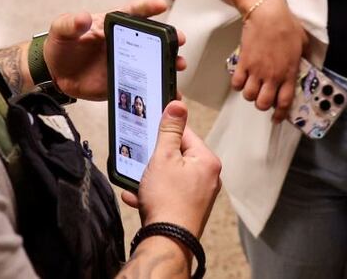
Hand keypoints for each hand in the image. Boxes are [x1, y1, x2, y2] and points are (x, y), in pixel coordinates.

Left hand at [43, 0, 185, 100]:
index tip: (162, 4)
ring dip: (167, 62)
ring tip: (179, 65)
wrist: (55, 72)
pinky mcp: (122, 82)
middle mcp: (123, 42)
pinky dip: (156, 88)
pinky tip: (168, 93)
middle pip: (150, 38)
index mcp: (111, 25)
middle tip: (179, 40)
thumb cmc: (61, 45)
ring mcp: (125, 62)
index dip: (147, 7)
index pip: (132, 13)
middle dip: (167, 38)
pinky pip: (142, 84)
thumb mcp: (61, 30)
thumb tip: (84, 17)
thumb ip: (71, 23)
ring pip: (151, 61)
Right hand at [120, 101, 221, 235]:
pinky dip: (154, 192)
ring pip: (171, 175)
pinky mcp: (189, 209)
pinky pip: (170, 193)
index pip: (185, 133)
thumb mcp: (163, 157)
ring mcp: (200, 195)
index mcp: (207, 161)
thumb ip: (169, 130)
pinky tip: (138, 196)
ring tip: (139, 180)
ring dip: (152, 176)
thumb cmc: (167, 200)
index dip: (165, 130)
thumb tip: (178, 105)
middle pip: (178, 155)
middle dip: (156, 157)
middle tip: (143, 159)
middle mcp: (209, 178)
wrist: (167, 241)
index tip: (151, 126)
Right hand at [231, 0, 306, 122]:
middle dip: (262, 105)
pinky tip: (241, 79)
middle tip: (262, 98)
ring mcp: (256, 70)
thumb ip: (303, 56)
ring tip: (252, 87)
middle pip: (263, 103)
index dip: (279, 114)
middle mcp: (272, 76)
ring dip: (250, 95)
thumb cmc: (287, 25)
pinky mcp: (243, 62)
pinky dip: (237, 85)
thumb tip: (306, 61)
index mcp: (288, 73)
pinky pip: (236, 83)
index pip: (284, 102)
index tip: (276, 118)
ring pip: (248, 95)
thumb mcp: (303, 42)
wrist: (268, 14)